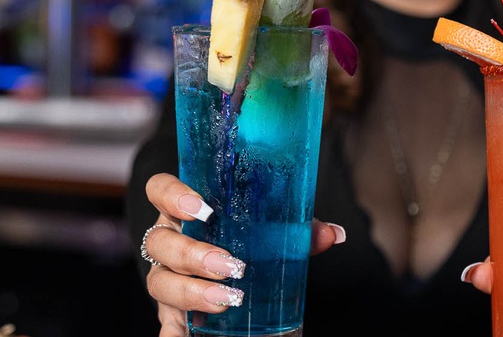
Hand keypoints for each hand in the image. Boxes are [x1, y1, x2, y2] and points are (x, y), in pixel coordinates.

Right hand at [140, 173, 345, 336]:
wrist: (234, 278)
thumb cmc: (248, 243)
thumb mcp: (272, 232)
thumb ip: (299, 230)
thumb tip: (335, 234)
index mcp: (187, 212)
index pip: (161, 189)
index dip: (173, 194)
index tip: (202, 208)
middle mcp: (169, 242)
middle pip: (160, 241)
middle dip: (193, 253)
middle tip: (231, 265)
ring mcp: (167, 278)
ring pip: (159, 281)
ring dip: (192, 291)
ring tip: (229, 298)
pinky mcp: (172, 313)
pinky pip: (166, 327)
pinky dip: (174, 336)